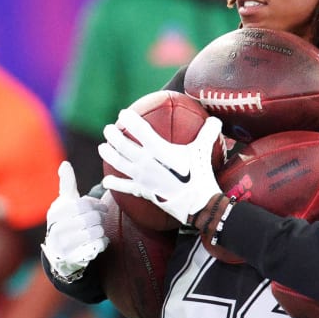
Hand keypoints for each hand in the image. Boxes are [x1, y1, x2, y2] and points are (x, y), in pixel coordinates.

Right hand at [41, 161, 108, 281]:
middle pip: (89, 218)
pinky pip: (95, 247)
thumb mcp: (65, 202)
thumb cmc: (66, 221)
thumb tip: (65, 164)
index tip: (102, 208)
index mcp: (55, 213)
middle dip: (100, 218)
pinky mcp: (73, 259)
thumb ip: (67, 184)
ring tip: (99, 229)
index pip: (82, 204)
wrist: (60, 252)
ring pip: (94, 232)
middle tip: (102, 219)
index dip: (96, 205)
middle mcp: (56, 229)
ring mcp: (63, 246)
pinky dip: (102, 243)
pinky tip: (100, 240)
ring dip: (101, 230)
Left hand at [99, 110, 221, 223]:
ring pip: (118, 163)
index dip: (129, 120)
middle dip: (113, 135)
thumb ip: (207, 133)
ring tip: (102, 147)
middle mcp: (146, 162)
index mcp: (158, 149)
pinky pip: (124, 187)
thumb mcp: (202, 151)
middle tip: (108, 129)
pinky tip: (106, 181)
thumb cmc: (200, 175)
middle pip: (122, 146)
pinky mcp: (142, 191)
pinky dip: (114, 184)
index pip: (139, 129)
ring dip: (108, 154)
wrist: (197, 204)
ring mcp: (142, 178)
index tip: (124, 114)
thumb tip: (215, 120)